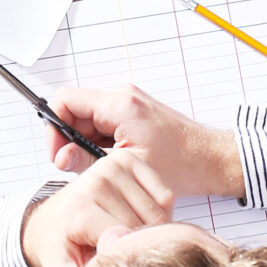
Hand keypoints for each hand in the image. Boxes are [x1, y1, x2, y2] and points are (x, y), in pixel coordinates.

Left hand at [20, 150, 175, 266]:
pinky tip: (143, 221)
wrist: (52, 219)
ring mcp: (112, 167)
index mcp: (80, 211)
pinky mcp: (128, 159)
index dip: (132, 259)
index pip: (127, 240)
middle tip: (128, 254)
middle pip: (145, 226)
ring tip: (132, 239)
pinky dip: (163, 212)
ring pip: (160, 212)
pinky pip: (166, 195)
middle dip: (142, 246)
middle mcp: (95, 182)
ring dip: (155, 230)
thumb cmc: (62, 248)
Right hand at [43, 84, 243, 196]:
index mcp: (119, 105)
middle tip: (77, 167)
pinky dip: (101, 145)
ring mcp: (129, 104)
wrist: (211, 160)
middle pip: (76, 112)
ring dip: (87, 145)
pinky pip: (104, 126)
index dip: (54, 127)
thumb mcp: (127, 167)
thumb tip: (60, 157)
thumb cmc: (182, 164)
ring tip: (102, 168)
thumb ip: (87, 160)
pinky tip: (113, 164)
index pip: (66, 100)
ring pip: (88, 121)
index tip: (58, 152)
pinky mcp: (134, 114)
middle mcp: (123, 97)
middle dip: (70, 140)